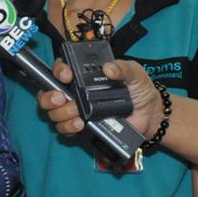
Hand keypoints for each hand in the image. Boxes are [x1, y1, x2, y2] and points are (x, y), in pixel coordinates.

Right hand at [36, 58, 162, 137]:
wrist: (150, 115)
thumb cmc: (139, 89)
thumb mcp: (134, 73)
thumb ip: (123, 68)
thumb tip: (108, 68)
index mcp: (83, 74)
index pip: (60, 69)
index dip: (58, 71)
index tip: (66, 75)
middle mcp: (74, 91)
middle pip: (47, 92)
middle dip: (48, 96)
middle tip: (60, 98)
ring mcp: (76, 110)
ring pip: (53, 112)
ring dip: (61, 113)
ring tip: (77, 114)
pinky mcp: (81, 126)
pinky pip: (64, 129)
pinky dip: (68, 127)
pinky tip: (80, 125)